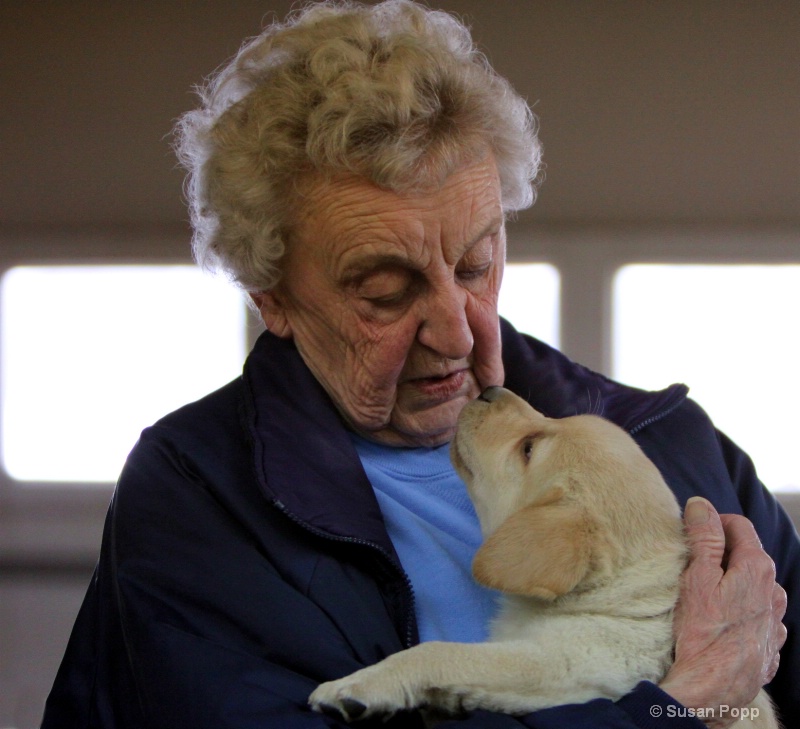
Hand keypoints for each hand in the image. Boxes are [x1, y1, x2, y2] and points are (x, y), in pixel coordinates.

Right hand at [659, 497, 786, 728]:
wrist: (714, 690)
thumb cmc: (701, 632)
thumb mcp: (696, 577)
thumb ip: (703, 538)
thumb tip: (702, 504)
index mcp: (757, 568)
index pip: (739, 525)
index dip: (712, 522)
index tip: (691, 533)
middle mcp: (774, 592)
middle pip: (748, 556)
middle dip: (722, 553)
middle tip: (691, 564)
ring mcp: (775, 621)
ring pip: (754, 587)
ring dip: (733, 583)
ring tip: (704, 596)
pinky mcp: (770, 646)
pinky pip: (757, 617)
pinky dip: (740, 611)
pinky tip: (720, 622)